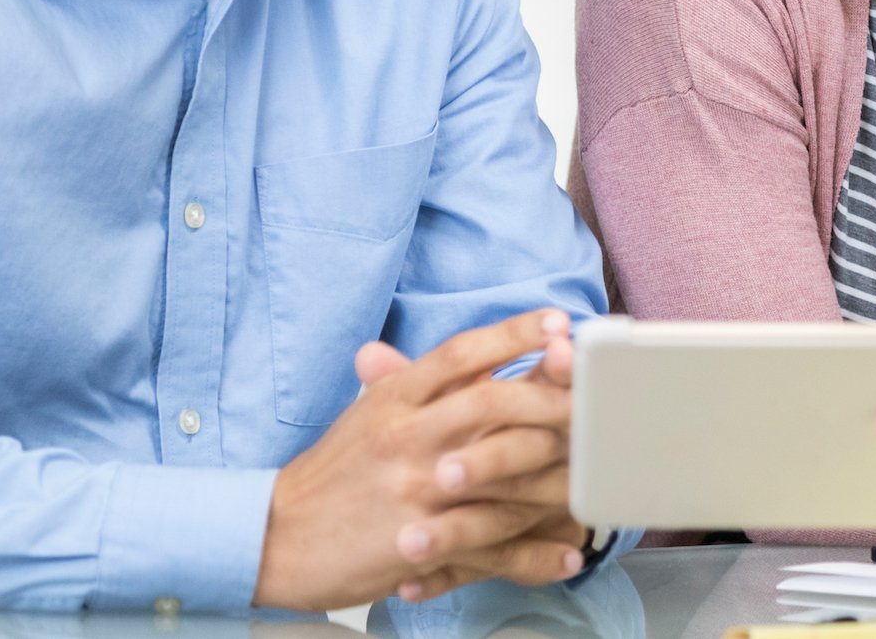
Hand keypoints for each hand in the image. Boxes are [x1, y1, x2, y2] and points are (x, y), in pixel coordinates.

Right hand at [252, 310, 589, 611]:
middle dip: (553, 397)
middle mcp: (406, 437)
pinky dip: (533, 553)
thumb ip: (424, 382)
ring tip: (602, 469)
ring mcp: (413, 490)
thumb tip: (483, 354)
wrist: (273, 536)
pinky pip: (489, 546)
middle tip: (599, 394)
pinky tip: (570, 552)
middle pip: (493, 403)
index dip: (513, 334)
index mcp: (395, 400)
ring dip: (557, 472)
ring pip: (501, 472)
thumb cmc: (333, 474)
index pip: (461, 353)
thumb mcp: (372, 414)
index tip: (558, 323)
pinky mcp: (416, 542)